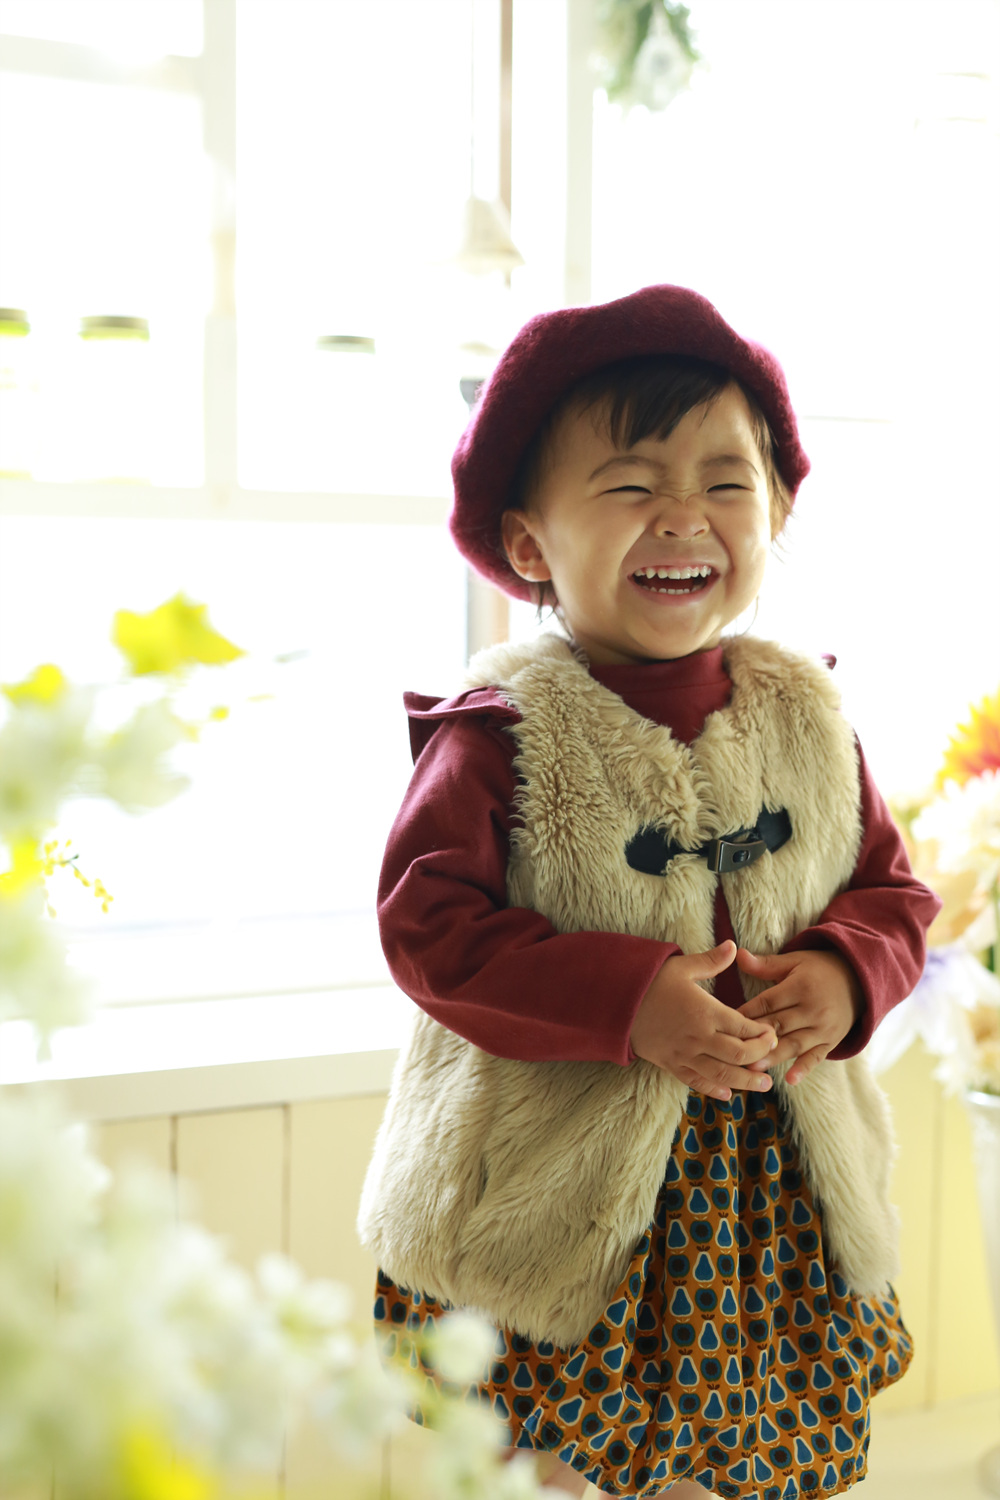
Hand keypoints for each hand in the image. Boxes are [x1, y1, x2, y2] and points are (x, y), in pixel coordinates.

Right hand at [630, 940, 778, 1101]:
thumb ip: (711, 961)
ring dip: (746, 1082)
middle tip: (772, 1056)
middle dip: (761, 1057)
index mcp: (705, 1011)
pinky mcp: (670, 1064)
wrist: (616, 1003)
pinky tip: (727, 1093)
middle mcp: (698, 1037)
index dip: (763, 1034)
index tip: (772, 1033)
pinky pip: (695, 1082)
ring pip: (722, 1074)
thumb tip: (733, 946)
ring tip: (763, 1085)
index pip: (744, 1028)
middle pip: (739, 1055)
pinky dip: (713, 1090)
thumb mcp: (681, 966)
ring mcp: (684, 1054)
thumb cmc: (650, 982)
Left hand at [736, 947, 862, 1084]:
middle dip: (756, 1038)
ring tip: (752, 1069)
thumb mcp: (795, 961)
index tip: (725, 1022)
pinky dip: (804, 1069)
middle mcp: (813, 1009)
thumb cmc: (819, 969)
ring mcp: (824, 1028)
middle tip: (732, 1051)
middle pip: (780, 1025)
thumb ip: (766, 964)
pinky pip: (817, 1057)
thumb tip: (738, 954)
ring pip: (794, 1044)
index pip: (769, 1001)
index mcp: (801, 987)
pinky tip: (790, 1080)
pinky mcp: (832, 1042)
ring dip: (773, 1057)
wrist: (859, 980)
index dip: (747, 1012)